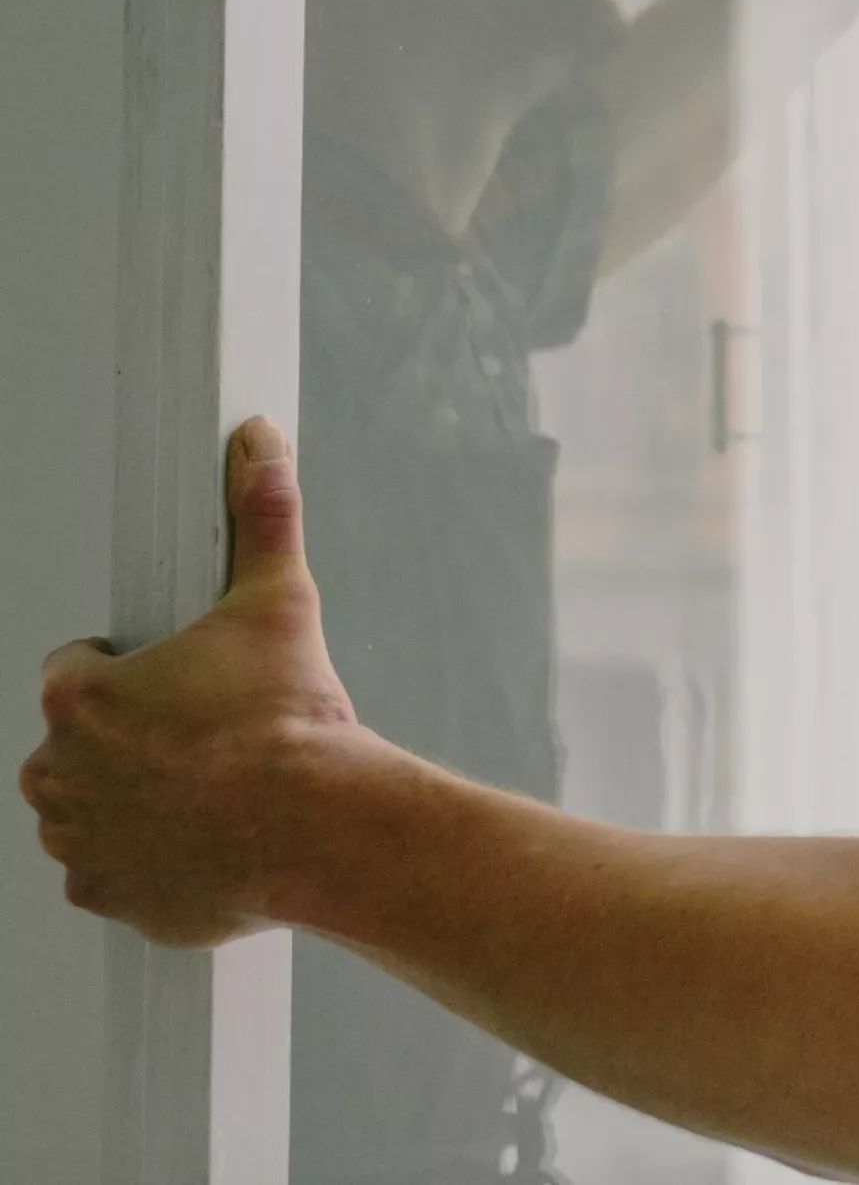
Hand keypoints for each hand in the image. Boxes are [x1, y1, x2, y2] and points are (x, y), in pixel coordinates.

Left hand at [19, 419, 356, 945]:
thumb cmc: (289, 718)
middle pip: (77, 743)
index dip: (130, 668)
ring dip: (132, 796)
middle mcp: (58, 773)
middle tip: (205, 731)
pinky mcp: (107, 895)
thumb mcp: (279, 601)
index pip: (74, 670)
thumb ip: (262, 518)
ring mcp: (79, 841)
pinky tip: (205, 837)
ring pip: (91, 807)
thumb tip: (259, 445)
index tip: (180, 679)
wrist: (319, 822)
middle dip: (130, 736)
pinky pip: (112, 872)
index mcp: (79, 699)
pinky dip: (148, 859)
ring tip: (210, 784)